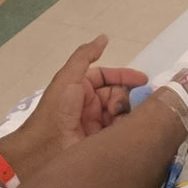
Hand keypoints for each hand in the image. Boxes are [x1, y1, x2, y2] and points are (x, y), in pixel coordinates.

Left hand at [0, 36, 147, 177]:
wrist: (44, 149)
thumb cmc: (56, 110)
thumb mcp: (68, 77)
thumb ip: (85, 56)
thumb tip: (103, 38)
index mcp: (81, 88)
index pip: (108, 78)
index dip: (125, 76)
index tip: (143, 80)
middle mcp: (89, 105)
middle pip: (117, 95)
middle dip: (126, 96)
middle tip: (132, 102)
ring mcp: (95, 125)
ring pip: (121, 113)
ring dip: (126, 113)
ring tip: (121, 117)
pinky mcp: (100, 143)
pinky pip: (119, 132)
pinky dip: (124, 128)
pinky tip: (122, 129)